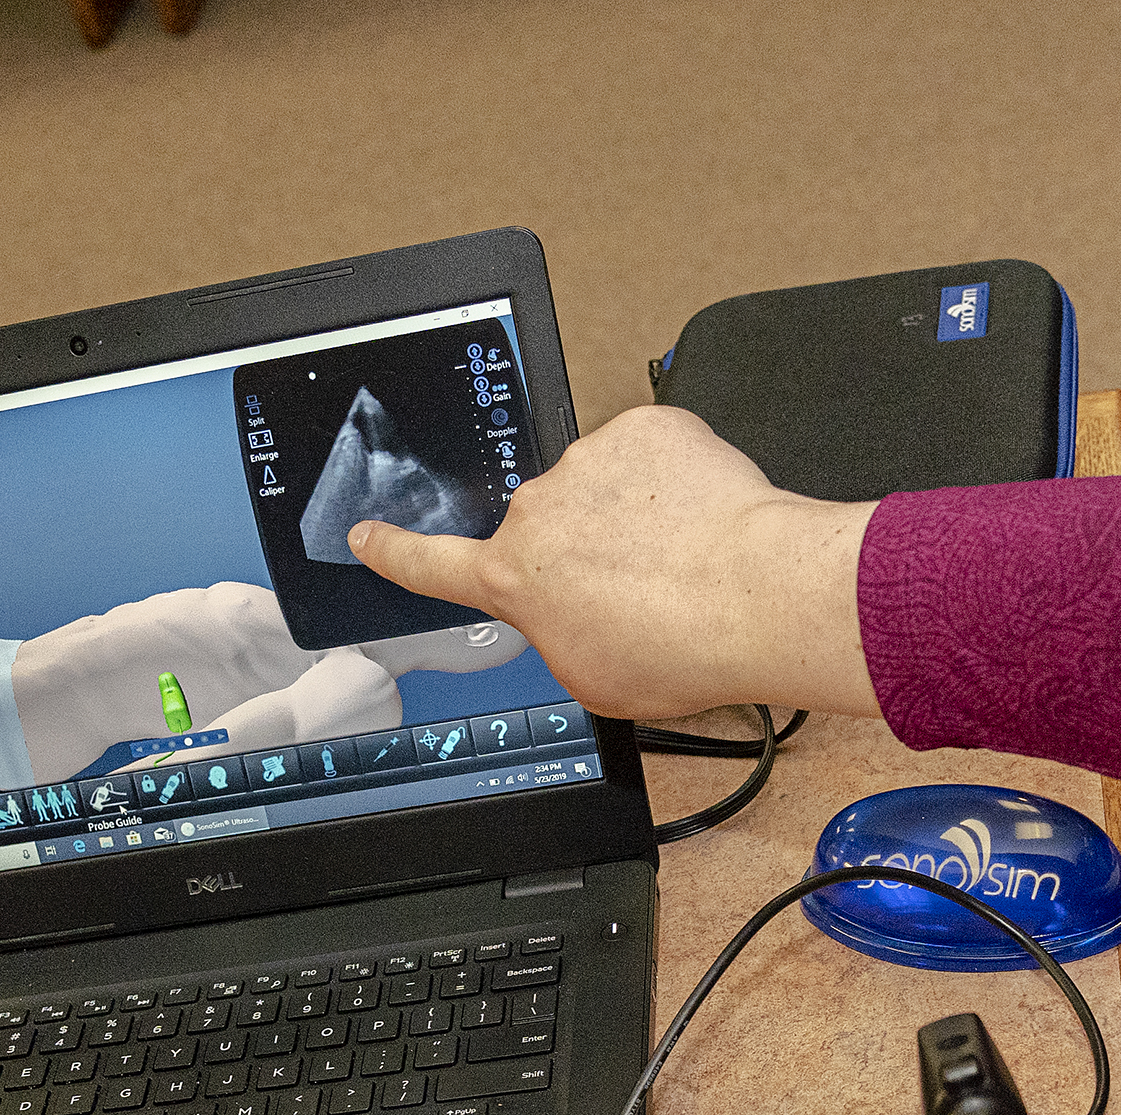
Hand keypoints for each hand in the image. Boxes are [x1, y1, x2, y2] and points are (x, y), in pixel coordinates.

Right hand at [348, 406, 882, 721]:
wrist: (753, 597)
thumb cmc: (680, 647)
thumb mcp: (593, 679)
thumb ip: (557, 634)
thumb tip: (569, 614)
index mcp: (514, 579)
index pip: (432, 564)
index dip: (394, 550)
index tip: (366, 534)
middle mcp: (539, 512)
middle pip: (550, 527)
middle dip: (590, 550)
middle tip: (644, 588)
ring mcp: (591, 462)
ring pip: (606, 487)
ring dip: (638, 515)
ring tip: (684, 559)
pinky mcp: (646, 429)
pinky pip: (651, 452)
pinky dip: (675, 481)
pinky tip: (701, 519)